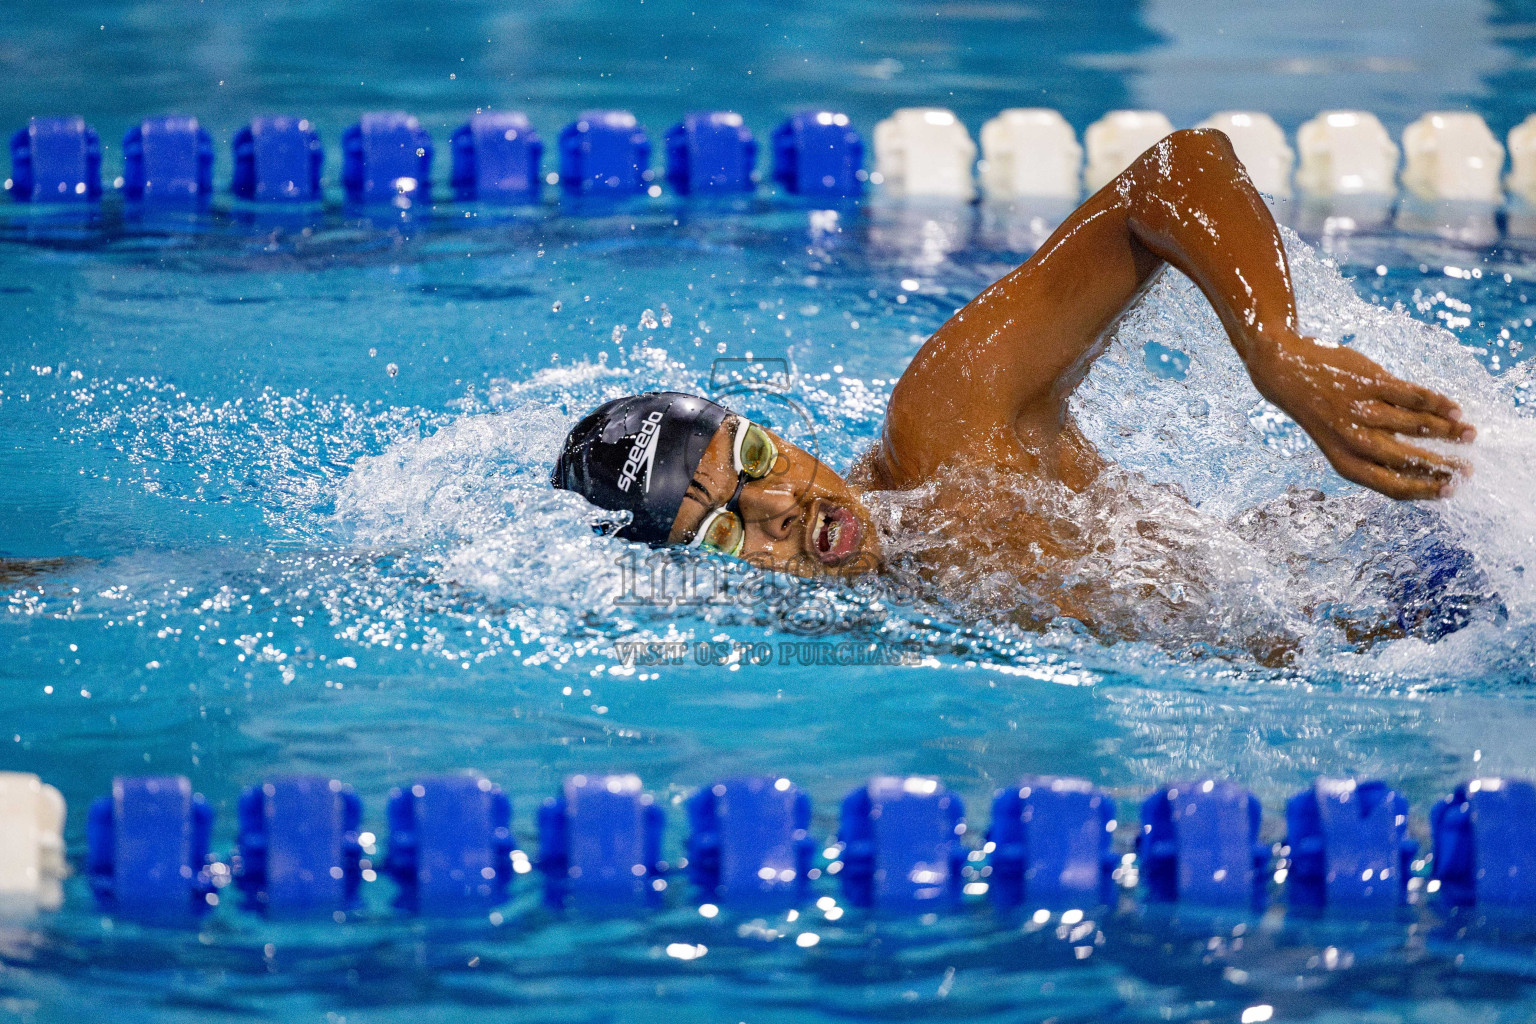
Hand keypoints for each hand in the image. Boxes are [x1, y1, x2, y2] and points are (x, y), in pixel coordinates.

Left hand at [1245, 335, 1474, 499]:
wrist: (1285, 370)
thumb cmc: (1321, 411)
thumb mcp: (1339, 441)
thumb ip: (1374, 453)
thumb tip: (1422, 466)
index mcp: (1344, 461)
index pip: (1391, 486)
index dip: (1425, 491)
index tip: (1451, 491)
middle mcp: (1352, 439)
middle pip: (1408, 459)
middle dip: (1443, 466)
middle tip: (1468, 469)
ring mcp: (1361, 410)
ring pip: (1415, 425)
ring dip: (1447, 431)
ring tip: (1469, 434)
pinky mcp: (1368, 382)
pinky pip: (1411, 395)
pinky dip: (1437, 403)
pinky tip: (1455, 409)